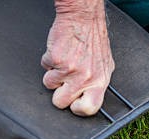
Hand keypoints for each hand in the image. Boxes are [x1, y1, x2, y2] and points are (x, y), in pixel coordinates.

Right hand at [41, 0, 114, 115]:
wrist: (83, 19)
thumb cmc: (93, 40)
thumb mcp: (104, 65)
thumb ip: (97, 83)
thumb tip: (89, 97)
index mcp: (100, 81)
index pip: (90, 108)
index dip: (78, 109)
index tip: (74, 104)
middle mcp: (86, 78)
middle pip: (61, 102)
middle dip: (58, 93)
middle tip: (64, 82)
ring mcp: (70, 70)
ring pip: (49, 85)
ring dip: (53, 74)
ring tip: (63, 62)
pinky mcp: (55, 60)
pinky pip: (44, 67)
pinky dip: (48, 60)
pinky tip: (59, 52)